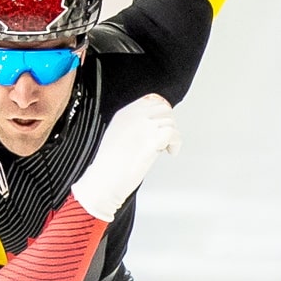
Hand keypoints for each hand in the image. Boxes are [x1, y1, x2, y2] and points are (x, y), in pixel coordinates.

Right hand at [71, 95, 179, 220]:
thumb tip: (153, 127)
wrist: (104, 180)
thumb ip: (134, 127)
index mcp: (124, 113)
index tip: (163, 125)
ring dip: (172, 136)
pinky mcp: (152, 139)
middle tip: (166, 139)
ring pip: (171, 122)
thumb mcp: (118, 136)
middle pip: (164, 109)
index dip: (161, 113)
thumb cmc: (109, 166)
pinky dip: (176, 144)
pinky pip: (174, 134)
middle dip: (169, 123)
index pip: (152, 100)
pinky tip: (170, 152)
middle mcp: (134, 116)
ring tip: (164, 148)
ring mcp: (143, 126)